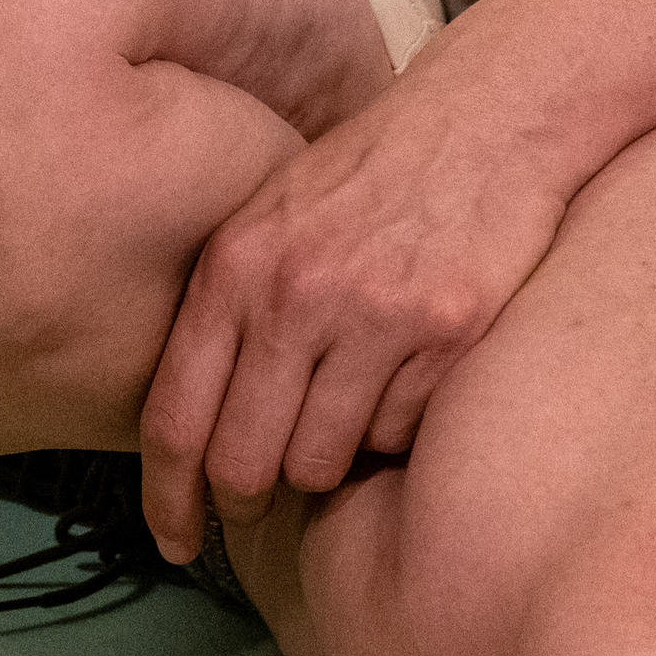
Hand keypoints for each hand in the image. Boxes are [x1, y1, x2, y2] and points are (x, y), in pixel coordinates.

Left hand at [133, 73, 585, 565]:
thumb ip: (231, 307)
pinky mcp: (446, 332)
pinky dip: (398, 428)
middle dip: (251, 497)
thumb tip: (200, 430)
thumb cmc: (373, 172)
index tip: (176, 541)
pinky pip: (401, 435)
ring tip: (350, 412)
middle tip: (268, 497)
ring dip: (332, 461)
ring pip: (324, 461)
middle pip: (245, 462)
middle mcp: (295, 294)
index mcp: (236, 266)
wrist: (488, 113)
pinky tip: (408, 375)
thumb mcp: (272, 215)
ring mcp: (373, 315)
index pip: (175, 416)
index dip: (168, 498)